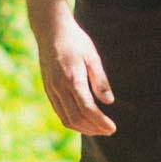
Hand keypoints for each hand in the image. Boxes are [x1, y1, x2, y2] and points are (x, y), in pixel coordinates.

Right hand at [35, 12, 116, 137]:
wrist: (51, 31)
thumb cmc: (76, 41)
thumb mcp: (92, 56)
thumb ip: (100, 80)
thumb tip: (109, 102)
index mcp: (72, 78)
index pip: (87, 108)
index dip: (100, 121)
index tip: (112, 128)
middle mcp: (59, 87)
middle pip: (76, 118)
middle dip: (93, 129)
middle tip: (109, 131)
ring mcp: (51, 89)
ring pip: (66, 118)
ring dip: (83, 128)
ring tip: (99, 129)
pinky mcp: (48, 90)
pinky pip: (60, 112)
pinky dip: (73, 121)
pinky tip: (84, 121)